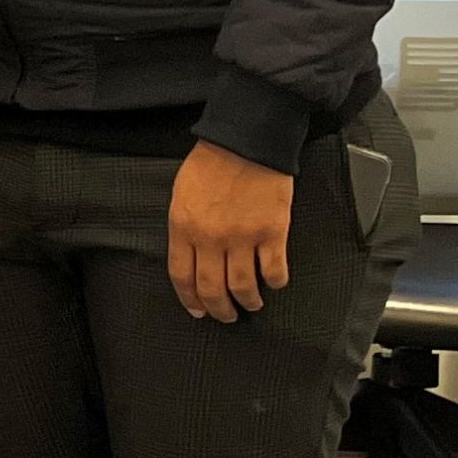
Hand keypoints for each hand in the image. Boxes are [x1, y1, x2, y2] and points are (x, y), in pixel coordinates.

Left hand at [170, 139, 293, 322]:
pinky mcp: (272, 233)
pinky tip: (274, 283)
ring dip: (248, 301)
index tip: (197, 310)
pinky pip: (274, 270)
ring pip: (243, 286)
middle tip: (226, 316)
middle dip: (218, 309)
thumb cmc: (212, 163)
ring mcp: (242, 237)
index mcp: (183, 228)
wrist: (247, 142)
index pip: (182, 276)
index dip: (189, 299)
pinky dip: (275, 282)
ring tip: (251, 304)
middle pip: (212, 288)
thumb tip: (190, 255)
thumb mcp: (181, 195)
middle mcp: (210, 238)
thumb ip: (184, 227)